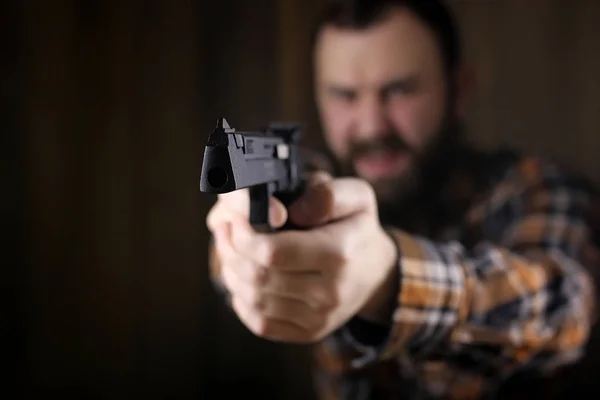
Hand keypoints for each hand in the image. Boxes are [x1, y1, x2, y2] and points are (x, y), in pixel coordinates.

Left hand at [206, 172, 397, 343]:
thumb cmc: (357, 226)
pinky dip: (242, 302)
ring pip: (254, 300)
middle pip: (258, 277)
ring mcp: (320, 317)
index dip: (243, 236)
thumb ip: (324, 194)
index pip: (272, 252)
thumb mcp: (355, 196)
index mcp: (339, 253)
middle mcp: (330, 292)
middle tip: (225, 232)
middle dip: (231, 251)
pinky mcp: (310, 332)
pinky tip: (242, 280)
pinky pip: (261, 324)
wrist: (376, 271)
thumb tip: (285, 212)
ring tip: (231, 252)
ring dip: (232, 274)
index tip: (237, 219)